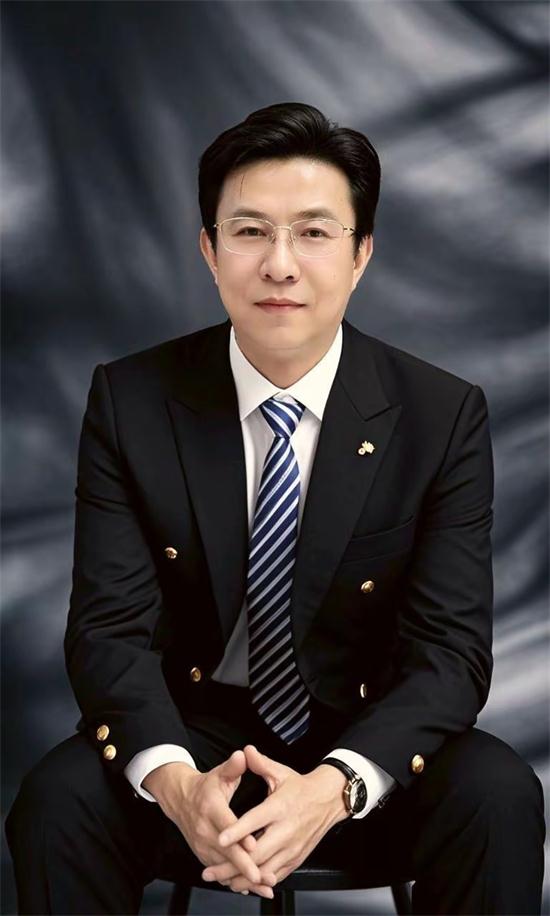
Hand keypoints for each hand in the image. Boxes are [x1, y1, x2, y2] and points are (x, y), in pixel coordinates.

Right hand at [143, 751, 274, 897]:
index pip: (226, 824)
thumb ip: (233, 766)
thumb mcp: (219, 773)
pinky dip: (234, 880)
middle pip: (225, 851)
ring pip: (223, 866)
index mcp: (211, 807)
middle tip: (261, 876)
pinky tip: (250, 887)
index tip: (254, 845)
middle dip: (244, 865)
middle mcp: (204, 829)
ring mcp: (202, 845)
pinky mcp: (203, 855)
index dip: (239, 836)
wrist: (180, 799)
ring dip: (242, 878)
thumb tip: (244, 754)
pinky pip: (219, 871)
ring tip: (263, 885)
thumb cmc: (205, 787)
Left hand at [201, 744, 348, 890]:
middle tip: (211, 871)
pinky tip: (244, 884)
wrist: (328, 800)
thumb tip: (245, 751)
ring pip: (265, 869)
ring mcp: (292, 847)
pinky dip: (259, 881)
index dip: (238, 831)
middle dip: (233, 864)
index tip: (221, 838)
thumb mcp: (280, 772)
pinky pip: (276, 874)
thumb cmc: (300, 787)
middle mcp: (286, 830)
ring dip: (243, 878)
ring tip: (223, 881)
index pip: (256, 821)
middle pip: (257, 853)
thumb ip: (260, 763)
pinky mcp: (296, 858)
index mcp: (280, 807)